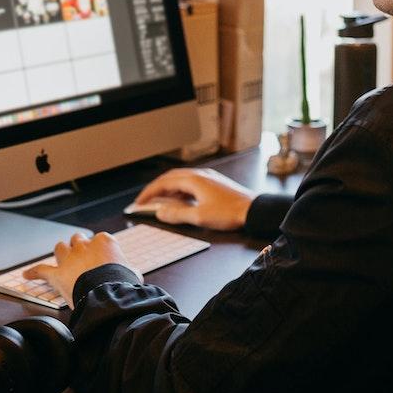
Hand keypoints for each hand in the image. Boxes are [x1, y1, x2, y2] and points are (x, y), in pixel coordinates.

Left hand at [26, 232, 131, 307]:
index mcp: (104, 241)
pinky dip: (33, 272)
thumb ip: (129, 270)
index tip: (102, 259)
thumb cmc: (121, 283)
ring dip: (61, 252)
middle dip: (79, 247)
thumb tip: (133, 274)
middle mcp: (84, 246)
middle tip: (82, 257)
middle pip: (78, 239)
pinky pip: (41, 270)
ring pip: (60, 247)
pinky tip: (26, 274)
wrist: (107, 295)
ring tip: (62, 258)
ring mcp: (69, 258)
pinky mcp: (57, 274)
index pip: (100, 240)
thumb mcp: (133, 273)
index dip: (99, 250)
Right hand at [133, 168, 254, 230]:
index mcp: (193, 180)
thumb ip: (177, 214)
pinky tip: (180, 201)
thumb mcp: (199, 217)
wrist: (253, 210)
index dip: (149, 193)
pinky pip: (190, 184)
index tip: (139, 202)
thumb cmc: (229, 213)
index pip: (164, 183)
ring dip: (168, 190)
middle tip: (145, 201)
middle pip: (170, 178)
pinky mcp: (214, 184)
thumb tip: (160, 212)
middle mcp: (199, 175)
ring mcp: (207, 178)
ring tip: (159, 202)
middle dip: (156, 189)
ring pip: (181, 180)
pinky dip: (179, 191)